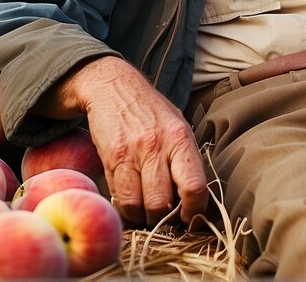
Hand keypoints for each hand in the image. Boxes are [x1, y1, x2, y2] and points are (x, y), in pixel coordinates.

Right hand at [46, 56, 208, 225]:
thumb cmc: (150, 111)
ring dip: (141, 216)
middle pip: (161, 204)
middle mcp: (157, 146)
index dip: (194, 211)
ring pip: (137, 206)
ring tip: (144, 210)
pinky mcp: (111, 157)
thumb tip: (194, 199)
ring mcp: (132, 152)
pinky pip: (118, 195)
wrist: (114, 87)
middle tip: (164, 217)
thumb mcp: (177, 127)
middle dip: (163, 219)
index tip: (190, 219)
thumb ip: (186, 159)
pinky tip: (129, 198)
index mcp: (181, 139)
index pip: (194, 186)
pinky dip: (124, 205)